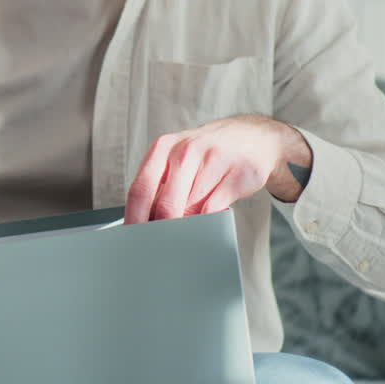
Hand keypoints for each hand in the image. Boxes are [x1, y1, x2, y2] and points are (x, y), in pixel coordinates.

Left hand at [124, 114, 311, 224]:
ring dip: (188, 227)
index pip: (140, 189)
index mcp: (163, 148)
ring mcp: (213, 160)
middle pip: (166, 204)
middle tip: (159, 248)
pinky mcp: (237, 174)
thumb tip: (144, 224)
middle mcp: (186, 151)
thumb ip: (160, 188)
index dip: (134, 218)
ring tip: (186, 233)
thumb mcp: (176, 161)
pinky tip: (209, 220)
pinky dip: (210, 222)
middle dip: (161, 231)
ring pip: (192, 209)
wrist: (251, 136)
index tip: (133, 238)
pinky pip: (216, 209)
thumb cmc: (205, 156)